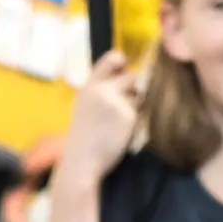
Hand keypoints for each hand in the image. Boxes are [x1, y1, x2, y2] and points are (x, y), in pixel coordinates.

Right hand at [51, 50, 142, 194]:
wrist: (81, 163)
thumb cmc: (83, 139)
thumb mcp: (85, 107)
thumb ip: (102, 92)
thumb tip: (128, 77)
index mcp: (89, 86)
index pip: (113, 58)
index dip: (122, 63)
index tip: (123, 72)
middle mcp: (103, 90)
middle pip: (131, 76)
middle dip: (131, 90)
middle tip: (122, 107)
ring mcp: (117, 102)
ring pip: (139, 95)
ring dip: (135, 106)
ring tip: (119, 124)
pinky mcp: (129, 116)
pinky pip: (141, 112)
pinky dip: (136, 121)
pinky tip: (122, 133)